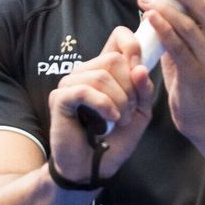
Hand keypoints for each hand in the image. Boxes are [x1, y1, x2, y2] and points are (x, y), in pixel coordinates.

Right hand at [47, 31, 155, 184]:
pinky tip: (110, 120)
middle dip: (130, 89)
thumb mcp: (139, 113)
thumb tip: (139, 68)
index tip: (141, 68)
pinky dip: (103, 106)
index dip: (132, 45)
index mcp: (105, 70)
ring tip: (119, 120)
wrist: (93, 168)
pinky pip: (85, 91)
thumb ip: (143, 90)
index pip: (118, 36)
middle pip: (114, 60)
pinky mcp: (60, 98)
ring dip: (119, 102)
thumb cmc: (114, 140)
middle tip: (129, 112)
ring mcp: (71, 83)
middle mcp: (86, 71)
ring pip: (101, 76)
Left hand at [139, 0, 204, 145]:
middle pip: (204, 5)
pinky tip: (149, 18)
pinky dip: (163, 29)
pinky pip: (178, 46)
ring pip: (189, 24)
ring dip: (164, 8)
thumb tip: (161, 1)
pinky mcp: (198, 74)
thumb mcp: (193, 47)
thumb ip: (183, 26)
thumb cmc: (195, 80)